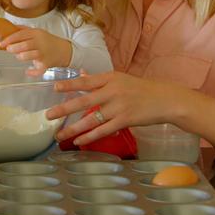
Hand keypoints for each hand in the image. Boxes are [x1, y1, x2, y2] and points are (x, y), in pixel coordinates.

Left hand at [1, 28, 71, 68]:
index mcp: (36, 33)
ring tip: (19, 56)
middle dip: (14, 48)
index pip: (21, 34)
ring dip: (21, 57)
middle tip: (9, 49)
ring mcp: (44, 53)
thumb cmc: (47, 41)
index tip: (2, 43)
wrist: (63, 50)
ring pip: (30, 56)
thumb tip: (7, 27)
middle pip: (25, 45)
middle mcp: (40, 42)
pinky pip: (39, 69)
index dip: (10, 39)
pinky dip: (32, 72)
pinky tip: (28, 71)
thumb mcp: (36, 32)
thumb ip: (23, 30)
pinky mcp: (47, 63)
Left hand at [44, 72, 195, 145]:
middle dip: (64, 109)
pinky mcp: (125, 120)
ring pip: (91, 120)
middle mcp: (113, 91)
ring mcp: (119, 107)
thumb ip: (100, 79)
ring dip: (73, 128)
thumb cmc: (141, 89)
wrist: (165, 100)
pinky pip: (103, 130)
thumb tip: (80, 74)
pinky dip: (89, 136)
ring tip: (59, 135)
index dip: (69, 85)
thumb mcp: (121, 79)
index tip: (54, 88)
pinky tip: (77, 140)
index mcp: (111, 78)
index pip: (86, 81)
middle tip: (48, 115)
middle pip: (84, 101)